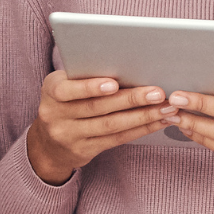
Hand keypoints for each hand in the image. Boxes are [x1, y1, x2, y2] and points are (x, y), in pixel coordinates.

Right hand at [23, 70, 172, 184]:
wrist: (47, 143)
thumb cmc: (65, 100)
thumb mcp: (65, 84)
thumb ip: (86, 75)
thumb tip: (129, 63)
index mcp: (51, 91)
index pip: (67, 90)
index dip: (90, 87)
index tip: (113, 84)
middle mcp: (56, 115)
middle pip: (97, 108)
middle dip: (131, 99)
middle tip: (157, 92)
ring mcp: (70, 136)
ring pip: (111, 125)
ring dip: (143, 116)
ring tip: (166, 108)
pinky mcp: (85, 150)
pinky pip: (117, 139)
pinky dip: (140, 129)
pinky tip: (158, 121)